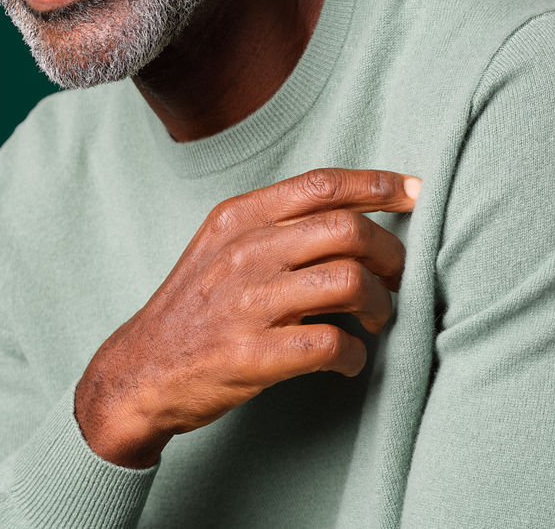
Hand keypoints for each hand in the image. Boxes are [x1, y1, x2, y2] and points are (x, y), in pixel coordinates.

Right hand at [74, 168, 419, 467]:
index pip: (322, 185)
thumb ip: (275, 223)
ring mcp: (248, 304)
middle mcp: (244, 252)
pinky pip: (331, 345)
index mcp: (239, 217)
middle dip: (391, 253)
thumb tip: (353, 209)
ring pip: (349, 282)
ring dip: (379, 304)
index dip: (377, 186)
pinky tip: (349, 360)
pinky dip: (354, 355)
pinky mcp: (252, 355)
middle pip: (348, 230)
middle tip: (397, 275)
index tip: (414, 194)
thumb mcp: (220, 244)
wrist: (140, 369)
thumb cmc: (194, 306)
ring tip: (376, 319)